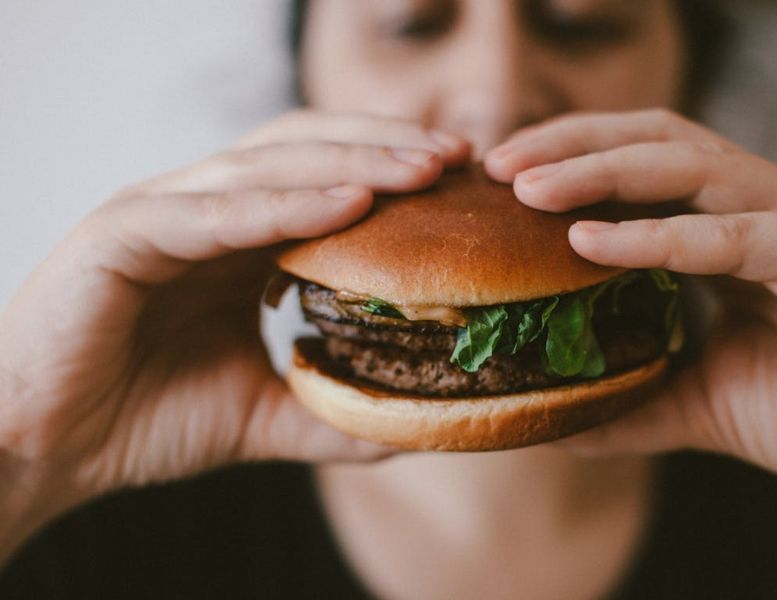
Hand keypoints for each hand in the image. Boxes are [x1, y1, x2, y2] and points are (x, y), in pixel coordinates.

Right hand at [0, 111, 470, 555]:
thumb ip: (331, 411)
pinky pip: (216, 212)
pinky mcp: (121, 234)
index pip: (325, 178)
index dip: (392, 172)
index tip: (463, 183)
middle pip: (307, 151)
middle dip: (386, 148)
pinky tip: (349, 205)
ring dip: (352, 162)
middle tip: (459, 159)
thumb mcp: (262, 415)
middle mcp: (202, 210)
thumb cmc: (142, 420)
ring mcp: (161, 212)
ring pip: (268, 166)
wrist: (44, 449)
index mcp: (234, 238)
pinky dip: (285, 204)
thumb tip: (412, 423)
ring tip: (423, 169)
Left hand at [485, 108, 776, 502]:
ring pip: (689, 167)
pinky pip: (734, 233)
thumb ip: (637, 400)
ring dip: (601, 171)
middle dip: (571, 144)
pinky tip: (592, 242)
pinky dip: (660, 236)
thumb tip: (559, 421)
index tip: (498, 186)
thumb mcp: (708, 404)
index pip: (640, 170)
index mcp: (733, 234)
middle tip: (497, 164)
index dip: (569, 164)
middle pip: (654, 142)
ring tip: (529, 187)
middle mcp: (762, 211)